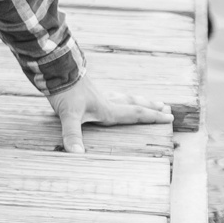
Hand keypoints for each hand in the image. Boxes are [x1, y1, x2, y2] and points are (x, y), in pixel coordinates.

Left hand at [47, 75, 171, 153]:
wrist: (54, 68)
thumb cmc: (64, 91)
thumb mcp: (68, 115)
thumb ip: (72, 134)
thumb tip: (76, 154)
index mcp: (108, 109)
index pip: (136, 114)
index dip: (153, 117)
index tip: (170, 117)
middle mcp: (106, 101)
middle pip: (133, 103)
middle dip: (150, 107)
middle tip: (165, 106)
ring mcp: (96, 93)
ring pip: (122, 97)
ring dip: (135, 100)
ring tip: (144, 100)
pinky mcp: (86, 88)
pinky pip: (109, 94)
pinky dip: (117, 96)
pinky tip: (110, 96)